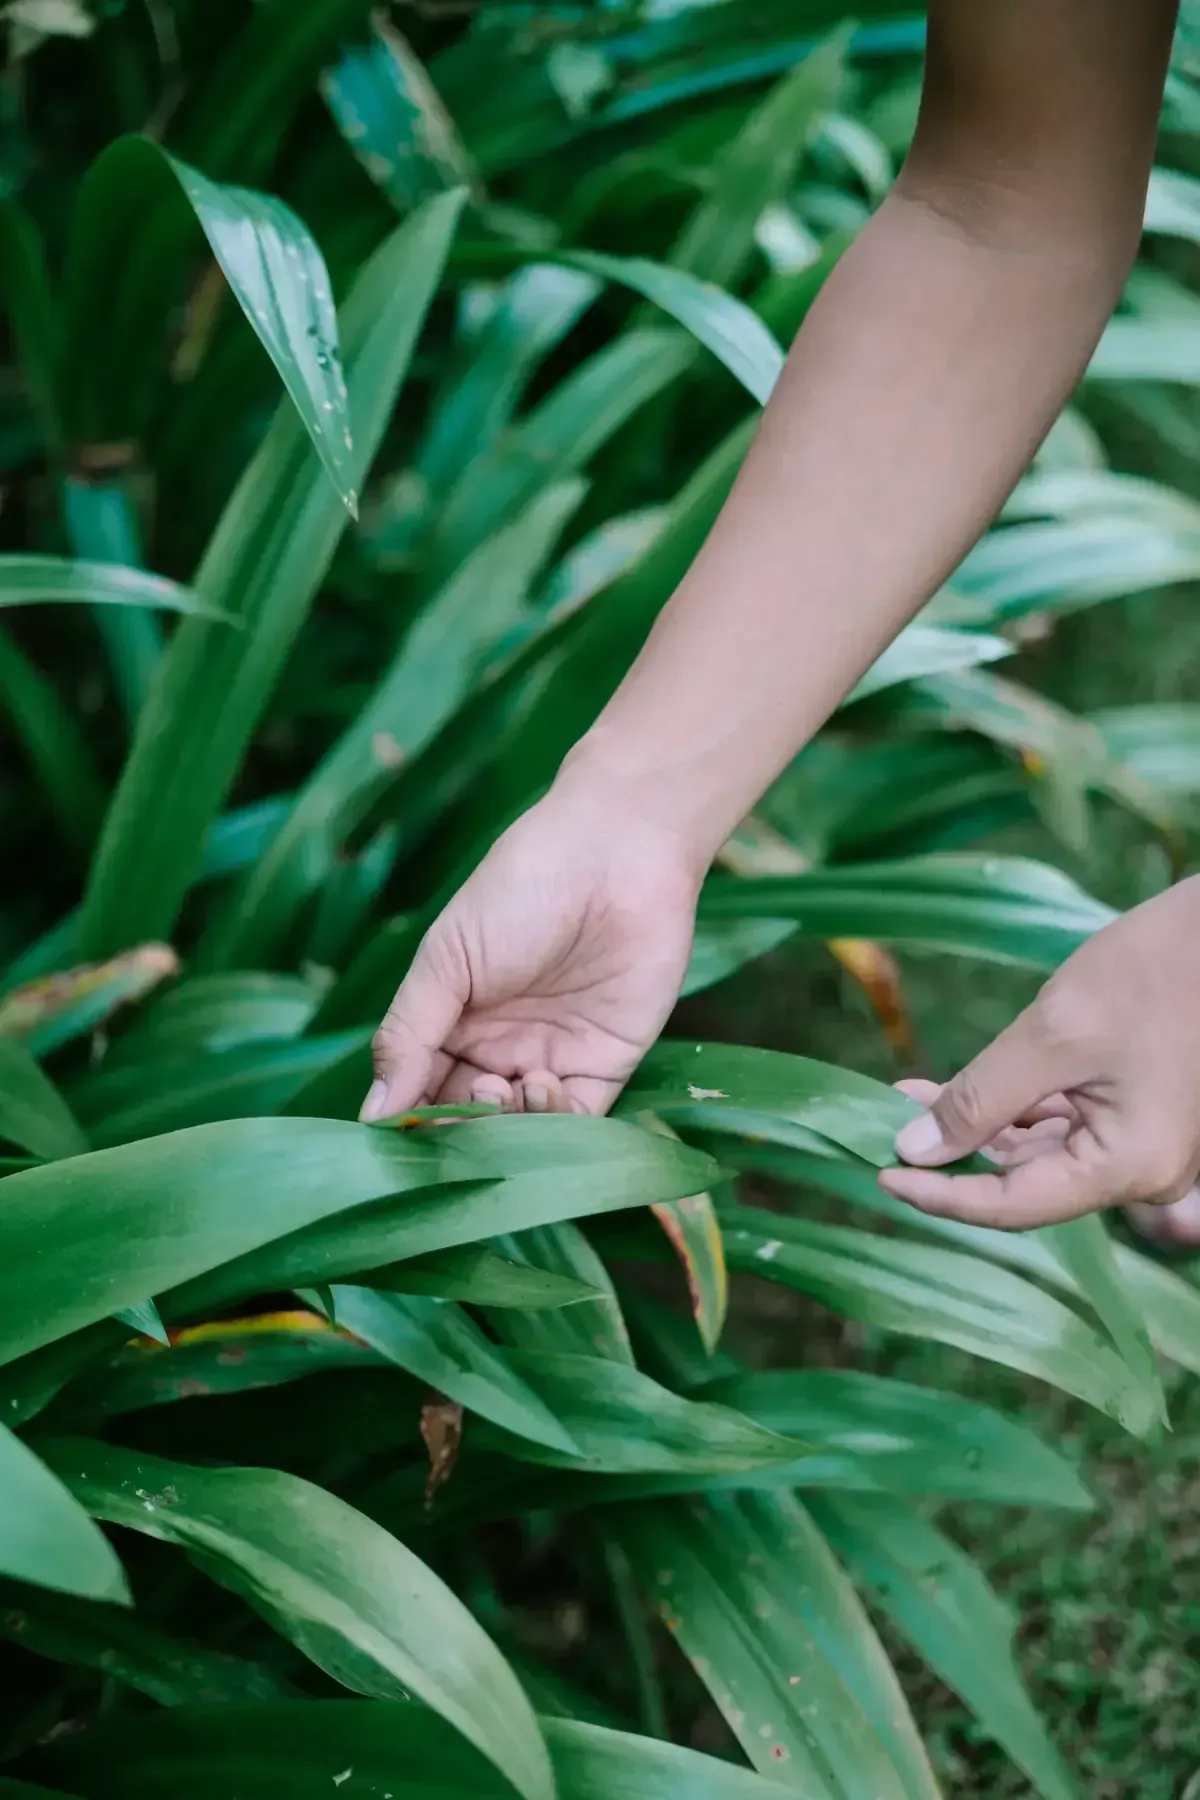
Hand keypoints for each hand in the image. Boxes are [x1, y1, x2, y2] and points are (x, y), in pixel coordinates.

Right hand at [360, 783, 702, 1120]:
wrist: (614, 855)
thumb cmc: (519, 889)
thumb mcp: (446, 960)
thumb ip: (407, 1036)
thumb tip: (371, 1114)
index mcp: (452, 1023)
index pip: (419, 1092)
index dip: (407, 1117)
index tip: (396, 1129)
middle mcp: (499, 1050)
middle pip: (468, 1121)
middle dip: (459, 1130)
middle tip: (461, 1104)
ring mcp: (552, 1060)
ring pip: (520, 1131)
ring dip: (505, 1127)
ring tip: (501, 1086)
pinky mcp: (606, 1066)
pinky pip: (578, 1122)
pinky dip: (554, 1125)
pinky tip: (540, 1087)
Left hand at [879, 877, 1199, 1232]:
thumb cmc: (1155, 972)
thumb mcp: (1052, 1034)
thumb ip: (979, 1098)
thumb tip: (913, 1148)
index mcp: (1130, 1166)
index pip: (1014, 1204)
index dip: (942, 1194)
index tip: (880, 1174)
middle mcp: (1141, 1170)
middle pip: (1026, 1181)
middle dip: (952, 1153)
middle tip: (883, 1123)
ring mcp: (1142, 1144)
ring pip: (1039, 1151)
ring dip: (974, 1126)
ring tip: (908, 1095)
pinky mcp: (1136, 1113)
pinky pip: (1061, 1124)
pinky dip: (1008, 1108)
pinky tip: (955, 1087)